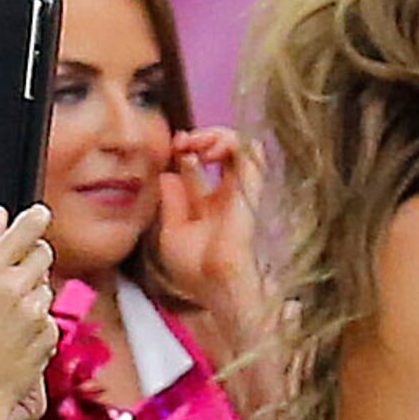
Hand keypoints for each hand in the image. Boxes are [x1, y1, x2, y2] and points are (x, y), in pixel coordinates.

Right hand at [0, 206, 58, 419]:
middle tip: (11, 281)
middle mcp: (13, 287)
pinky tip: (15, 339)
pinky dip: (37, 323)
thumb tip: (1, 216)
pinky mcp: (49, 332)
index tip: (40, 214)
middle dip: (33, 261)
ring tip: (3, 321)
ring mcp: (34, 310)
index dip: (37, 220)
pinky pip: (49, 316)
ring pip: (47, 286)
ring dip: (33, 295)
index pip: (27, 229)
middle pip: (44, 253)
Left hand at [153, 128, 263, 323]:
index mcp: (208, 204)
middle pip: (221, 152)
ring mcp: (240, 192)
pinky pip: (251, 156)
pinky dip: (231, 143)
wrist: (215, 284)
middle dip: (200, 138)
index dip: (184, 151)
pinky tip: (209, 148)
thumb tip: (167, 174)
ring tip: (198, 141)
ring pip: (241, 147)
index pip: (198, 167)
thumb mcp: (171, 231)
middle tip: (182, 140)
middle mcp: (226, 195)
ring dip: (218, 135)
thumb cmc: (195, 269)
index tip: (171, 147)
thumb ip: (172, 203)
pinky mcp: (250, 189)